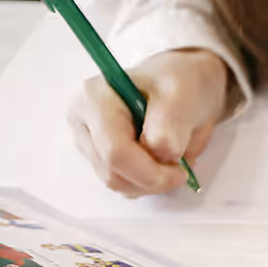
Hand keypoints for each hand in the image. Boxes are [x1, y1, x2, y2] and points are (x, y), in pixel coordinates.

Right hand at [67, 49, 230, 197]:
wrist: (183, 88)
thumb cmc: (179, 83)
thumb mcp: (182, 93)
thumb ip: (169, 121)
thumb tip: (160, 151)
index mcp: (96, 98)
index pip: (115, 151)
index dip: (149, 172)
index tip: (179, 172)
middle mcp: (85, 120)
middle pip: (112, 171)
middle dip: (150, 179)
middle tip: (179, 171)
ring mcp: (89, 141)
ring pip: (116, 183)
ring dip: (148, 183)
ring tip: (170, 163)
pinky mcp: (100, 157)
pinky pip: (122, 184)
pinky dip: (144, 183)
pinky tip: (158, 164)